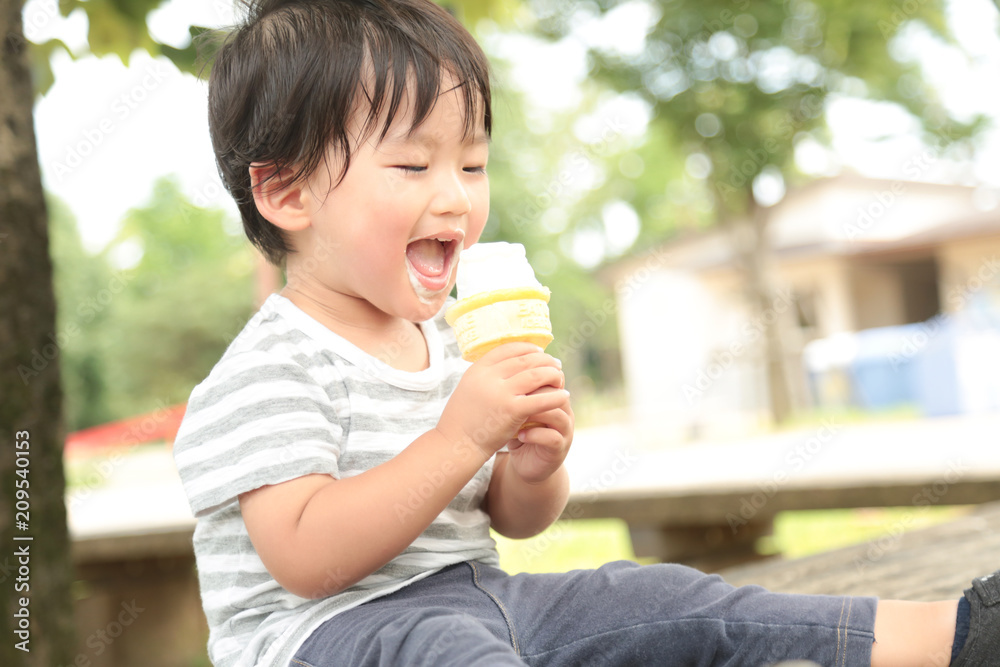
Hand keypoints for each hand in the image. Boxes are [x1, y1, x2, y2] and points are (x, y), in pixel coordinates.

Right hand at [437, 342, 568, 457]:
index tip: (539, 351)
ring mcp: (501, 393)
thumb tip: (506, 364)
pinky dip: (556, 396)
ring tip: (560, 378)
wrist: (457, 444)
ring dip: (552, 374)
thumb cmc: (464, 419)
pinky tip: (564, 396)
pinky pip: (541, 399)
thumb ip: (486, 376)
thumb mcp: (469, 388)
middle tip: (556, 364)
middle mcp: (489, 377)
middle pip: (525, 359)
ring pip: (536, 375)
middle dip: (544, 360)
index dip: (527, 348)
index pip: (508, 349)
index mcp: (478, 369)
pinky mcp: (512, 411)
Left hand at [507, 386, 573, 483]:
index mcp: (555, 399)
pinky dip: (535, 435)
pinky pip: (552, 438)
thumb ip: (516, 396)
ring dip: (535, 413)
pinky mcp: (560, 449)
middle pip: (555, 394)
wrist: (527, 463)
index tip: (511, 379)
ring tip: (516, 415)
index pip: (549, 380)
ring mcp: (565, 431)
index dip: (532, 378)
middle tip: (514, 395)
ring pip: (557, 415)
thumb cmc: (520, 432)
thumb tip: (498, 373)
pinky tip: (520, 435)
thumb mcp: (518, 412)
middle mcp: (564, 412)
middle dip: (534, 393)